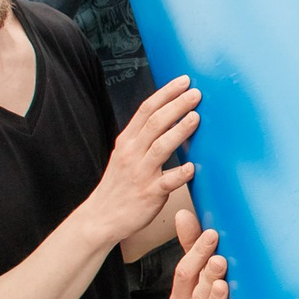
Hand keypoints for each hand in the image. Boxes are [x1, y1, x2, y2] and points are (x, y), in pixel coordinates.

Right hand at [82, 78, 197, 245]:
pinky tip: (193, 167)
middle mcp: (133, 153)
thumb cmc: (120, 184)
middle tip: (196, 94)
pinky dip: (180, 173)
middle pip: (155, 122)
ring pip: (161, 147)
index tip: (184, 81)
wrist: (102, 216)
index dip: (166, 93)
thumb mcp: (125, 154)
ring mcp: (141, 173)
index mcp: (127, 140)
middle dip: (177, 105)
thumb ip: (143, 137)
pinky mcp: (149, 193)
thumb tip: (168, 116)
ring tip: (196, 118)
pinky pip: (167, 181)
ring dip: (180, 131)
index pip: (146, 109)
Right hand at [170, 207, 236, 298]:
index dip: (197, 252)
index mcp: (181, 293)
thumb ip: (192, 244)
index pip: (185, 271)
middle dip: (208, 275)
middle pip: (197, 292)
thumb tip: (181, 213)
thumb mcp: (202, 268)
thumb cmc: (215, 291)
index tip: (213, 234)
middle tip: (220, 259)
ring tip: (224, 285)